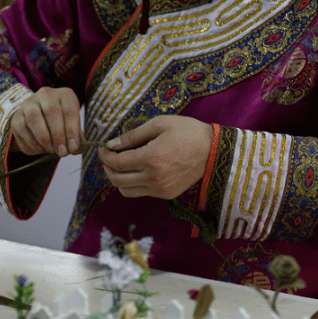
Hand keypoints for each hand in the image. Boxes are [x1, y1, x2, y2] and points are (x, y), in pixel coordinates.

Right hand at [10, 86, 81, 157]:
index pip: (69, 110)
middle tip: (62, 152)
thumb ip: (77, 138)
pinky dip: (31, 143)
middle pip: (51, 112)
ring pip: (33, 119)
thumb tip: (76, 149)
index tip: (73, 147)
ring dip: (43, 139)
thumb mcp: (73, 127)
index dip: (72, 130)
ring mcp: (28, 104)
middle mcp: (45, 95)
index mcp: (65, 95)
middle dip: (57, 135)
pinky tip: (39, 150)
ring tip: (50, 150)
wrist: (41, 121)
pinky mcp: (16, 116)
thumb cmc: (62, 124)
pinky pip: (21, 130)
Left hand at [98, 116, 213, 199]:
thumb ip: (133, 136)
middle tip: (109, 156)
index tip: (102, 148)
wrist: (215, 151)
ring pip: (126, 191)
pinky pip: (141, 192)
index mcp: (151, 159)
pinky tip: (138, 169)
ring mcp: (161, 189)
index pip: (117, 163)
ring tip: (121, 164)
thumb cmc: (188, 132)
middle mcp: (154, 178)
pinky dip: (133, 183)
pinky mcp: (167, 195)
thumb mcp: (160, 124)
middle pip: (117, 180)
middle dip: (108, 168)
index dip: (105, 156)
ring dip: (118, 178)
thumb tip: (111, 144)